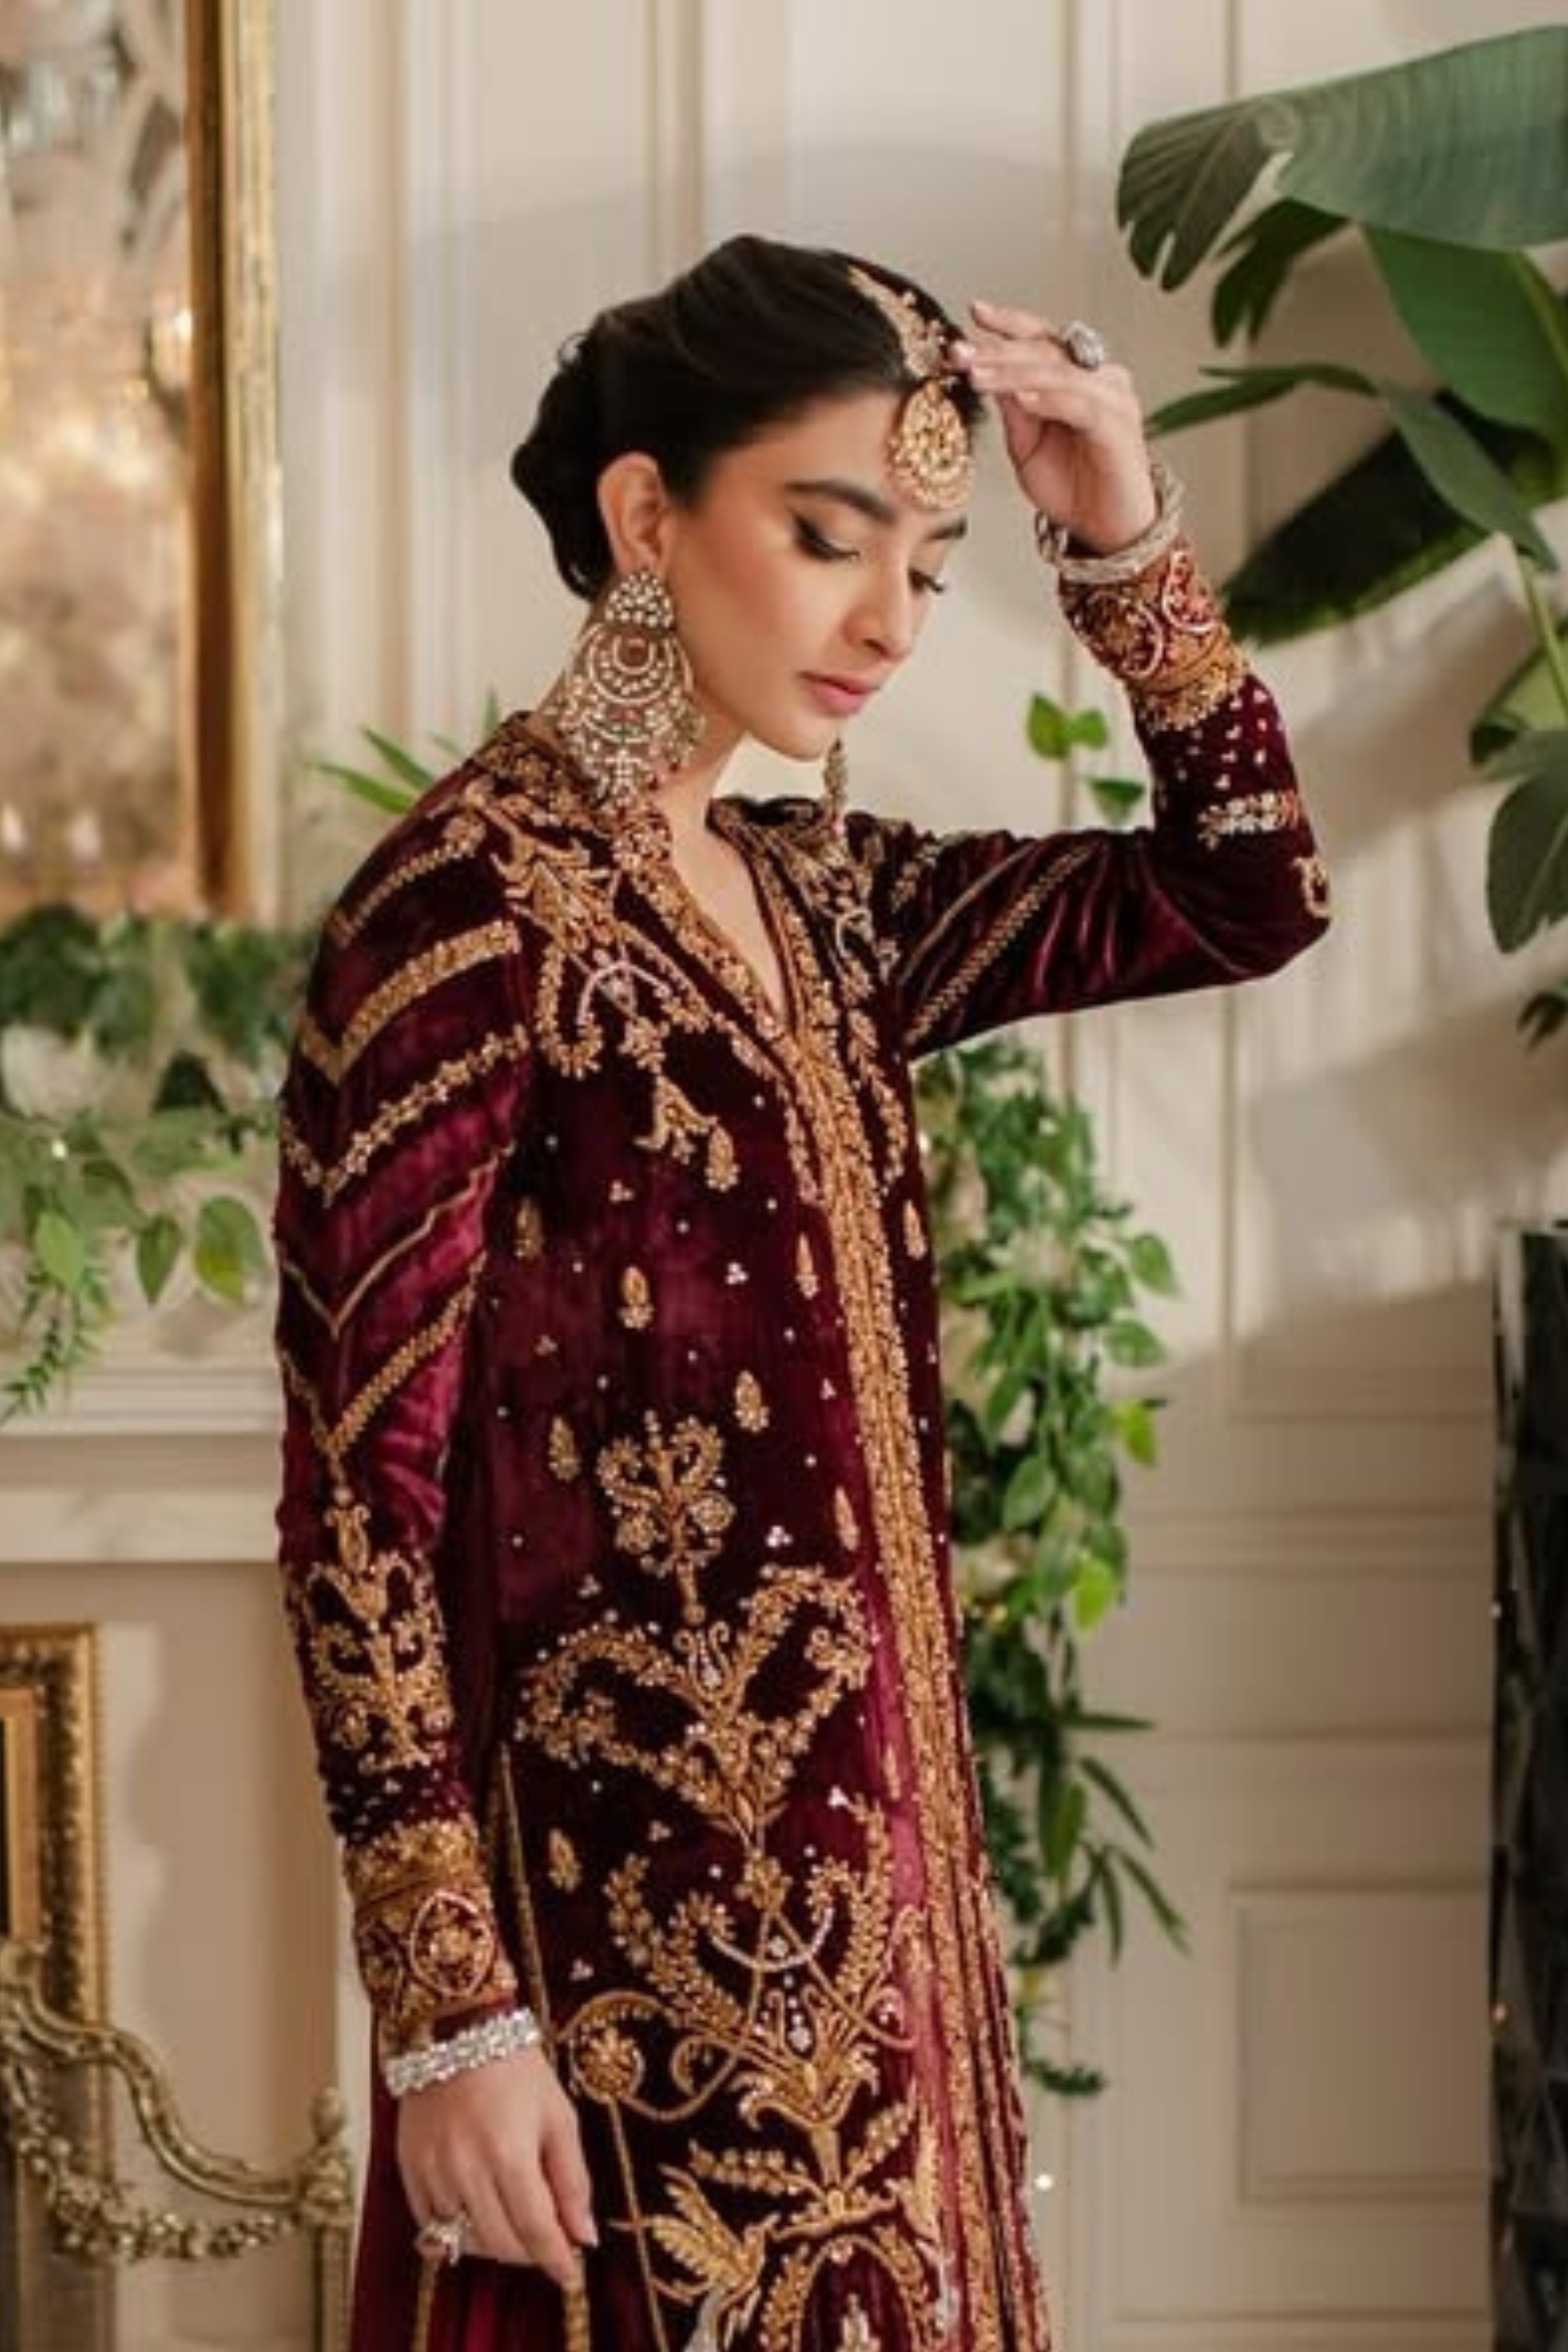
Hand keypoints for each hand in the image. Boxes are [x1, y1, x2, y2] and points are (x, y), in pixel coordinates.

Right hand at [397, 2047, 595, 2288]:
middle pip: (502, 2244)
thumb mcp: (559, 2115)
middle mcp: (467, 2170)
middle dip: (530, 2252)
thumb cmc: (516, 2069)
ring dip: (496, 2243)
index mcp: (510, 2154)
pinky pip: (432, 2226)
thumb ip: (573, 2180)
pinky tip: (476, 2215)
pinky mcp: (409, 2169)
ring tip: (513, 2220)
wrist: (457, 2030)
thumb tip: (585, 2236)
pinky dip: (457, 2233)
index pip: (537, 2231)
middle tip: (546, 2241)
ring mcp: (433, 2171)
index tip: (572, 2276)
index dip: (557, 2261)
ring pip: (466, 2240)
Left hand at [952, 297, 1156, 554]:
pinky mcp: (1118, 427)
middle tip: (963, 353)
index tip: (974, 312)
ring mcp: (1112, 399)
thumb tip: (983, 369)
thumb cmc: (1072, 487)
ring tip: (979, 375)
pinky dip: (1051, 399)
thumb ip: (1012, 409)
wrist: (1105, 530)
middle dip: (999, 350)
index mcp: (1076, 376)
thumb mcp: (1026, 445)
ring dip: (1015, 372)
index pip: (1040, 338)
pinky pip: (1081, 404)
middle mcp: (1098, 378)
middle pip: (1046, 349)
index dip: (1008, 324)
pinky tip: (1023, 398)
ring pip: (1059, 372)